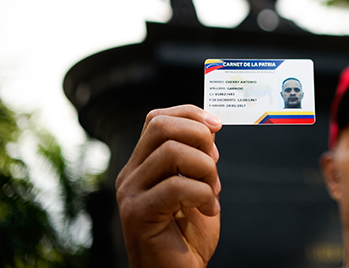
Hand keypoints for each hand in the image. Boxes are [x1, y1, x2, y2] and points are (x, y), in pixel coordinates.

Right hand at [116, 105, 222, 267]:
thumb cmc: (188, 236)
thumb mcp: (197, 186)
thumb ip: (198, 158)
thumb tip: (211, 125)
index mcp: (142, 165)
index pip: (157, 118)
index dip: (190, 113)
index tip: (218, 125)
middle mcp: (130, 175)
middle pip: (160, 126)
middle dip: (199, 135)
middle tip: (216, 162)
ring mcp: (131, 194)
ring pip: (171, 151)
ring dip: (205, 168)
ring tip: (214, 190)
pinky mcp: (137, 215)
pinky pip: (177, 186)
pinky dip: (203, 194)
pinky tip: (210, 210)